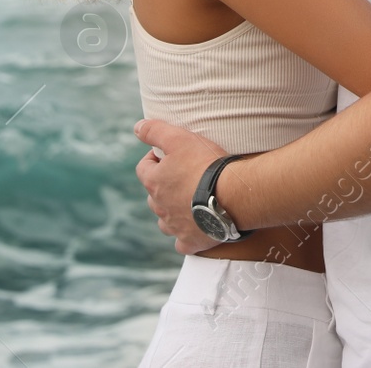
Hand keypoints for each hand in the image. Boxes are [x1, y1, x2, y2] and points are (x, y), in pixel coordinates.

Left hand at [132, 118, 227, 254]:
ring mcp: (174, 226)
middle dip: (164, 186)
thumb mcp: (180, 139)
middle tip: (185, 176)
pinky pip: (182, 242)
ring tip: (190, 201)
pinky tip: (195, 228)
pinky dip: (185, 235)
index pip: (144, 168)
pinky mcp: (191, 241)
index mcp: (154, 183)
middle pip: (153, 196)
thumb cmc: (207, 165)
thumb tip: (136, 127)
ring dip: (172, 211)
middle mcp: (159, 207)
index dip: (154, 158)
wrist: (234, 195)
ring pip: (165, 220)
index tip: (169, 154)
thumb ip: (155, 131)